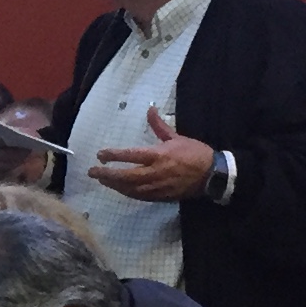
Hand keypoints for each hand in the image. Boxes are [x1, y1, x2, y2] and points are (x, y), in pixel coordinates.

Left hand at [86, 106, 217, 203]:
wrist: (212, 175)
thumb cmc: (195, 153)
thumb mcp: (177, 137)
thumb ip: (159, 125)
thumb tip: (150, 109)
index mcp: (158, 155)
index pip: (130, 155)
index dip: (114, 155)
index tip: (100, 154)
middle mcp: (155, 172)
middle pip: (126, 176)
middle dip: (107, 174)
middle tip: (93, 172)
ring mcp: (158, 187)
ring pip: (130, 188)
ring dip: (115, 184)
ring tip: (103, 180)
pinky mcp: (162, 197)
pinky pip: (140, 196)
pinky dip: (127, 192)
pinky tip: (120, 189)